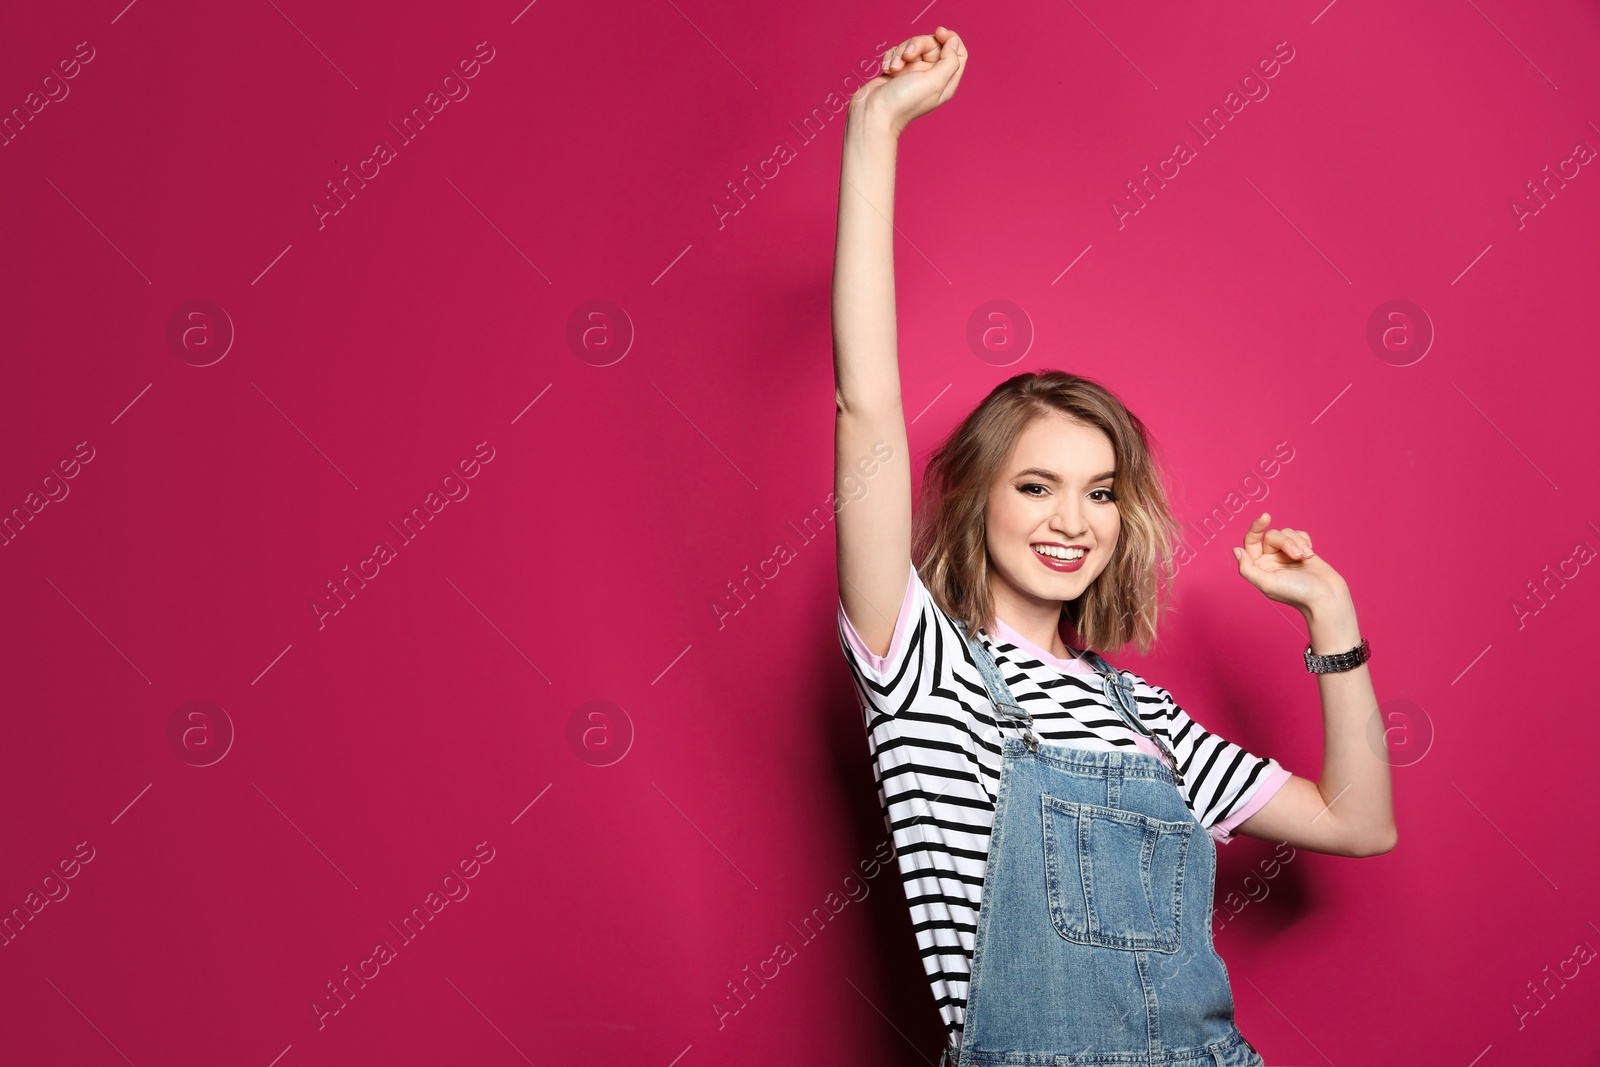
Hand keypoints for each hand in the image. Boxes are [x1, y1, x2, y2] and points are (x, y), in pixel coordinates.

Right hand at [853, 27, 967, 135]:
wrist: (874, 112)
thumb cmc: (904, 101)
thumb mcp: (934, 82)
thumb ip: (950, 61)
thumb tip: (954, 41)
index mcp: (946, 81)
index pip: (958, 52)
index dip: (950, 38)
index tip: (939, 32)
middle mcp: (931, 75)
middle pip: (933, 44)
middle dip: (918, 44)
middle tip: (908, 56)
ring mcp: (913, 73)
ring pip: (912, 46)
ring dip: (900, 52)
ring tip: (894, 68)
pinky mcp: (897, 70)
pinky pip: (897, 52)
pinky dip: (891, 57)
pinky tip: (887, 70)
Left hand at [1231, 513, 1348, 614]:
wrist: (1327, 596)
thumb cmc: (1297, 592)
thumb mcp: (1266, 583)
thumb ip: (1247, 568)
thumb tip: (1236, 550)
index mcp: (1258, 568)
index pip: (1251, 542)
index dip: (1256, 527)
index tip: (1266, 517)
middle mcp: (1270, 560)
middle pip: (1271, 536)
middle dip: (1286, 542)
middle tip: (1297, 556)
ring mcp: (1286, 555)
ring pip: (1286, 533)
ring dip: (1298, 543)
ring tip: (1306, 557)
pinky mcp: (1302, 550)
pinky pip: (1299, 534)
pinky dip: (1305, 541)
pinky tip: (1310, 553)